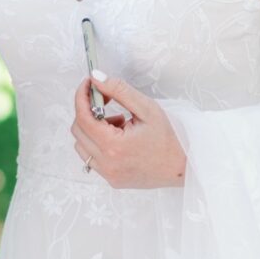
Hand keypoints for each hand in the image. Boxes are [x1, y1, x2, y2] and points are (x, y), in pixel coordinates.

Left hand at [69, 73, 187, 188]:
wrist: (181, 167)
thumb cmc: (168, 139)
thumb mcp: (146, 108)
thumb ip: (119, 90)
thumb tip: (96, 78)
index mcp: (114, 146)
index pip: (83, 117)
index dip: (82, 97)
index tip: (88, 85)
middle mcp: (107, 163)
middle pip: (78, 130)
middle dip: (89, 111)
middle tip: (106, 101)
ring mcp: (107, 174)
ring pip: (81, 144)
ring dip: (93, 129)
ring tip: (118, 124)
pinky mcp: (111, 179)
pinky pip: (91, 157)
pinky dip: (98, 143)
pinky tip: (118, 138)